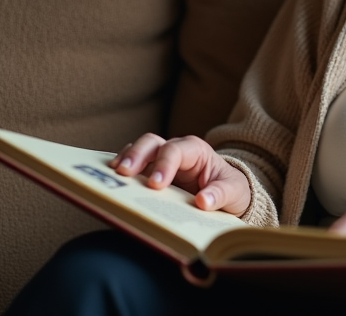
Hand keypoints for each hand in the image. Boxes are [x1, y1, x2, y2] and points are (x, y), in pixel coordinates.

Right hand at [108, 133, 250, 216]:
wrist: (227, 196)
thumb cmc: (231, 189)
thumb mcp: (235, 192)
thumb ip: (221, 194)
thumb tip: (202, 201)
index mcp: (195, 151)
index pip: (176, 150)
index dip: (164, 164)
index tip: (156, 185)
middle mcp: (174, 152)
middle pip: (151, 143)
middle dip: (136, 155)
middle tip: (124, 173)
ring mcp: (159, 162)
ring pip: (137, 152)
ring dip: (124, 161)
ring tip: (112, 177)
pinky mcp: (149, 175)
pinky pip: (132, 169)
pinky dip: (120, 174)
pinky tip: (110, 183)